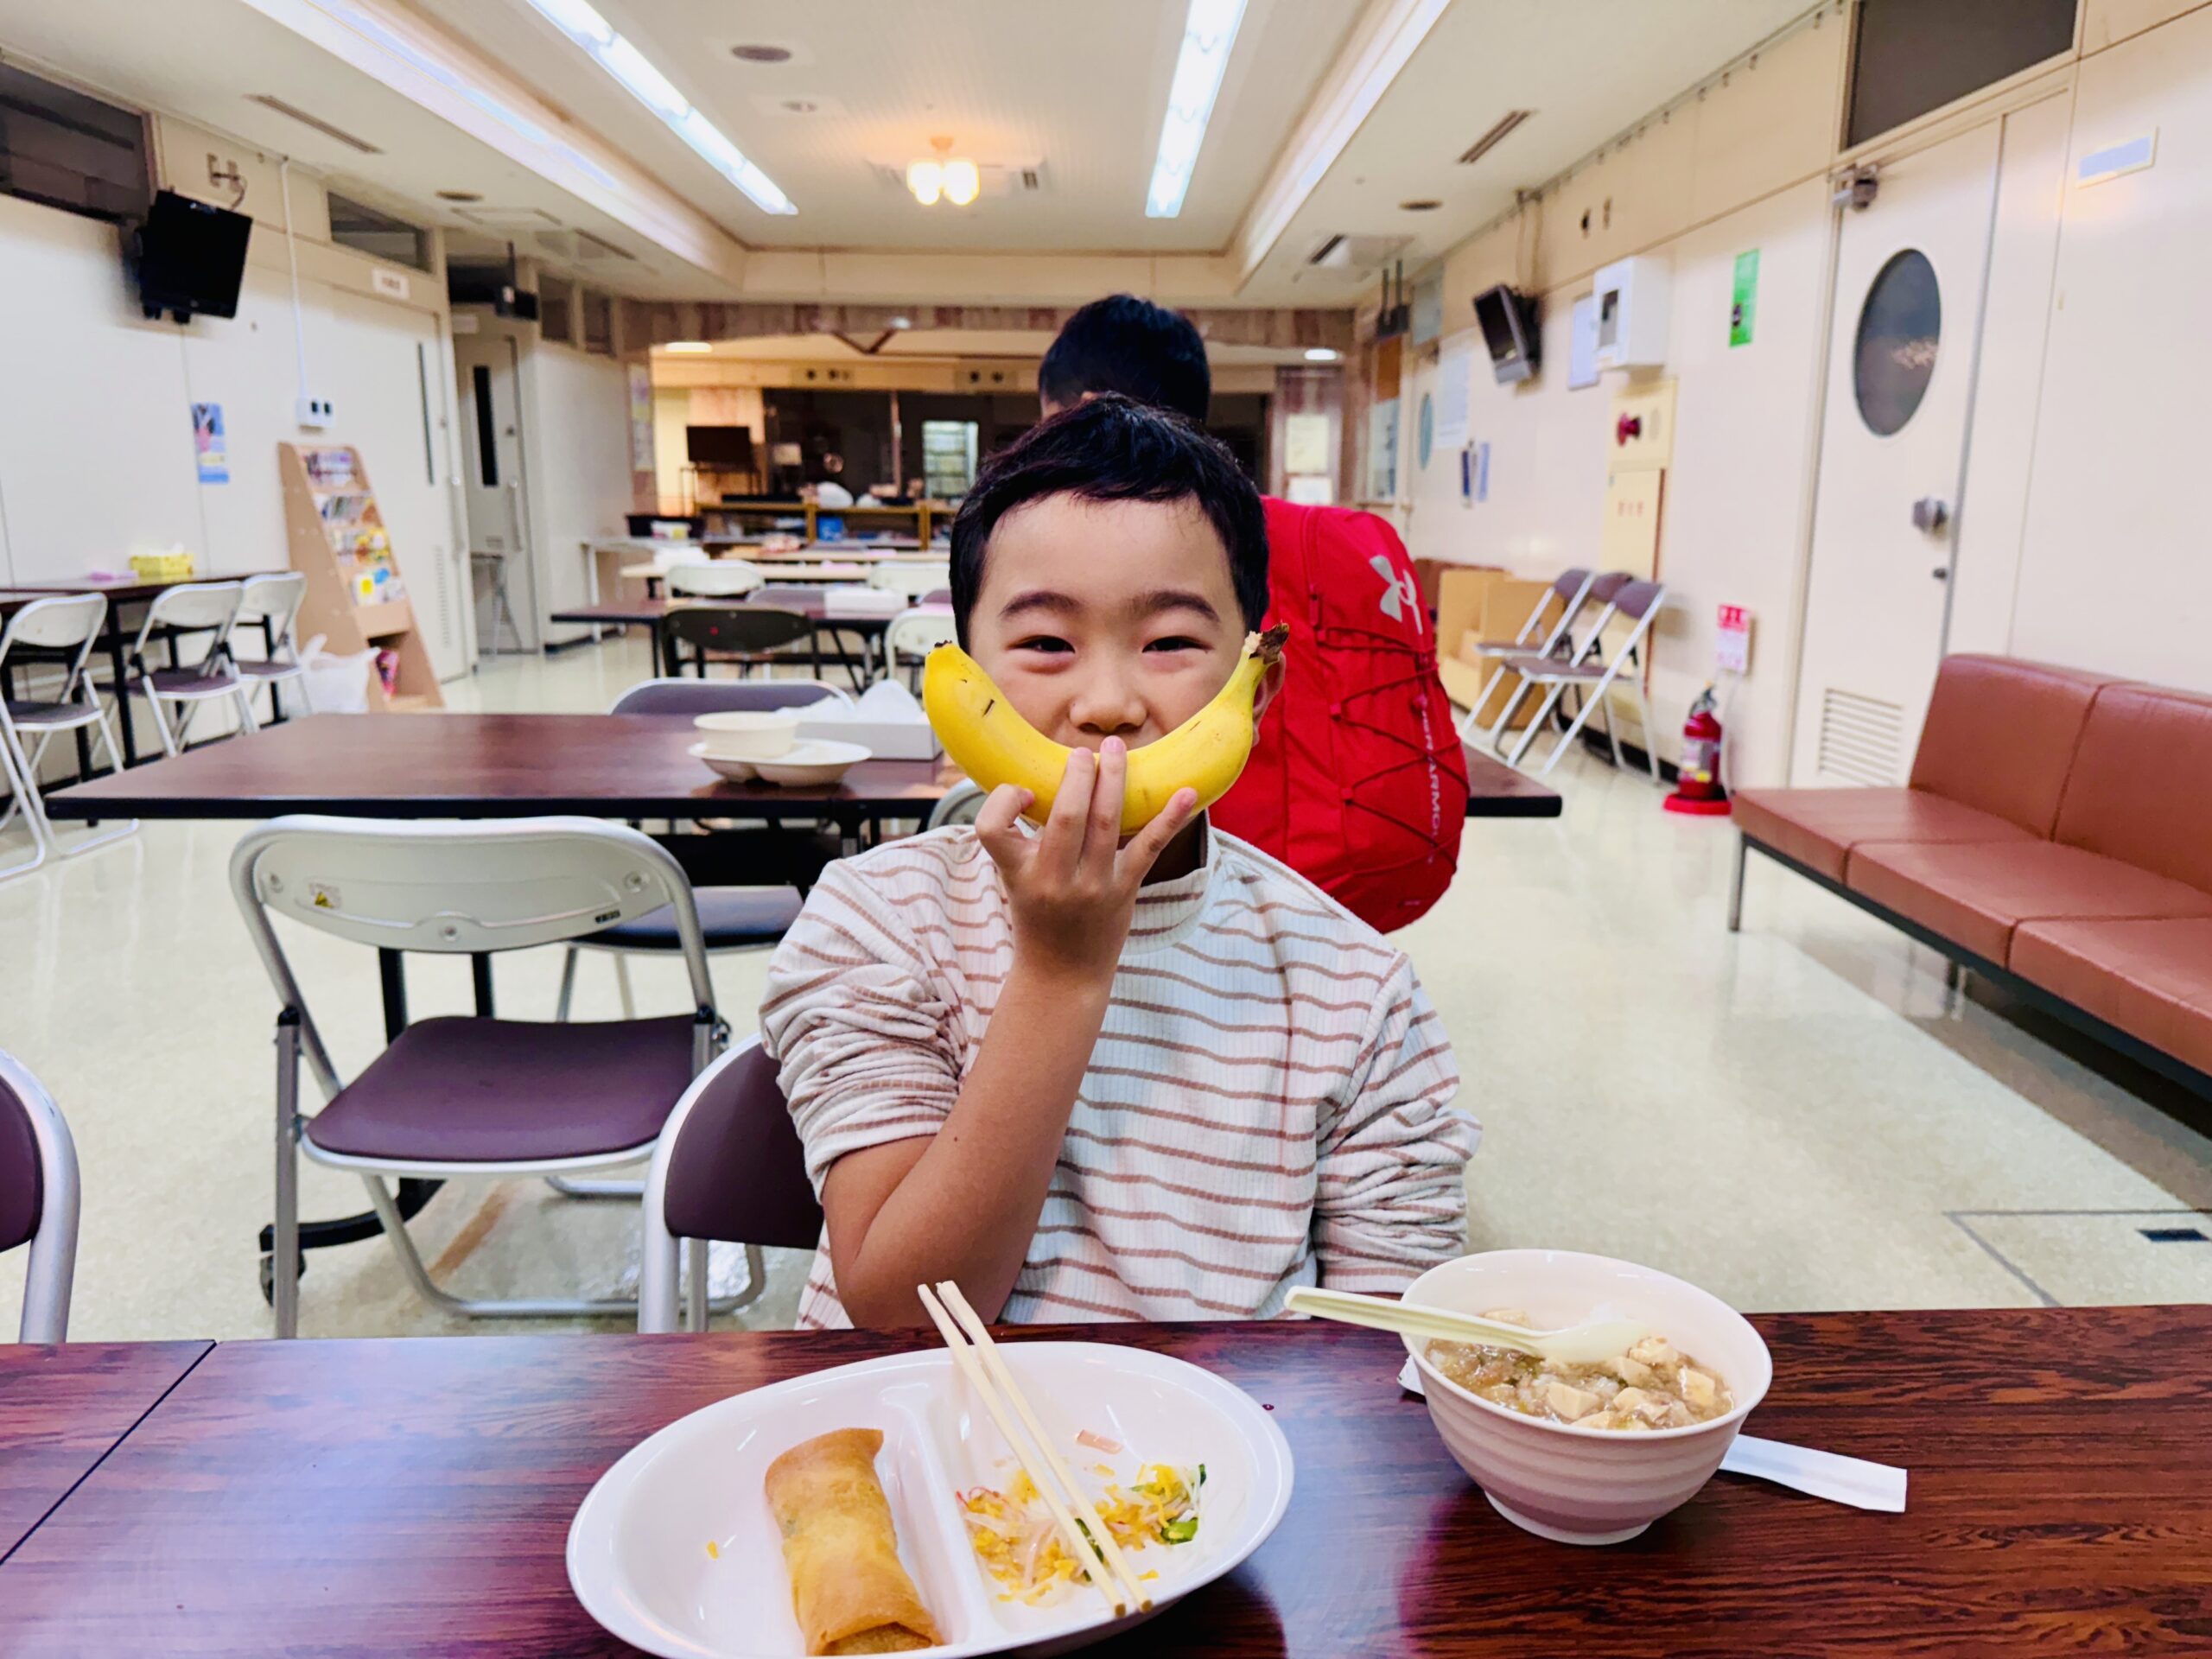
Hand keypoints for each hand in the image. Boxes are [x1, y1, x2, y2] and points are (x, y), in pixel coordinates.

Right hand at [974, 737, 1196, 983]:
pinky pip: (1148, 848)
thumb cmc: (1037, 916)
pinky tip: (1186, 793)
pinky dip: (1169, 819)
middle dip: (1078, 775)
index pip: (991, 827)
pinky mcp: (1123, 891)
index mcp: (1017, 872)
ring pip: (1106, 822)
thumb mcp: (1013, 878)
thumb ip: (1020, 837)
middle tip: (1083, 752)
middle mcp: (1053, 880)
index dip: (1002, 800)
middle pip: (1066, 816)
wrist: (1062, 974)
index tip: (1023, 794)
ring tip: (1116, 748)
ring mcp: (1091, 886)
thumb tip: (1037, 779)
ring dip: (1113, 778)